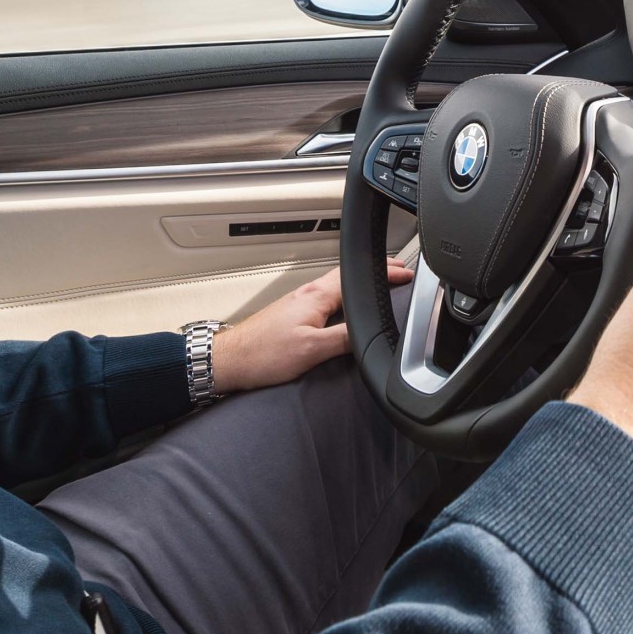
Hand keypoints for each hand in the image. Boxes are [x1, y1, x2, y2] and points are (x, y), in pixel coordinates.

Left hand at [211, 259, 413, 393]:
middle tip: (397, 272)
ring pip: (335, 286)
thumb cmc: (262, 355)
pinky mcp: (290, 315)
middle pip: (347, 276)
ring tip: (376, 286)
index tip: (405, 274)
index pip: (357, 278)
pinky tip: (345, 307)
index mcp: (315, 297)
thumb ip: (344, 339)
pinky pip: (325, 298)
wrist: (227, 361)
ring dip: (358, 283)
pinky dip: (344, 296)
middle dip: (374, 272)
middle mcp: (306, 294)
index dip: (384, 274)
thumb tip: (369, 333)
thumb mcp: (311, 350)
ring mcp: (297, 303)